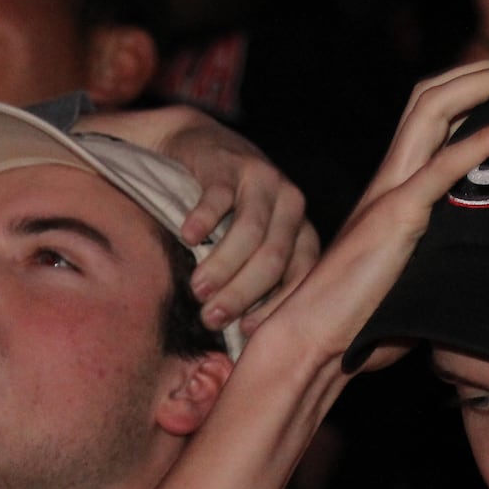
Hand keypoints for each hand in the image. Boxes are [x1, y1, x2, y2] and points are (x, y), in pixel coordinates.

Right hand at [78, 104, 319, 337]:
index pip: (301, 275)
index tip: (245, 331)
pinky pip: (219, 198)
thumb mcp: (252, 243)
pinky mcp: (230, 163)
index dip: (275, 307)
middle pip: (272, 259)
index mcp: (302, 230)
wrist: (200, 145)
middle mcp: (290, 205)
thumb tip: (244, 343)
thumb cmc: (227, 211)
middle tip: (210, 317)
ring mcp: (263, 180)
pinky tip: (186, 238)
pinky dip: (203, 222)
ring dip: (221, 266)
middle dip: (241, 294)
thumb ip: (258, 280)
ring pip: (249, 233)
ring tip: (197, 289)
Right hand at [263, 62, 488, 369]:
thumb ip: (437, 252)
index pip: (429, 115)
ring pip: (430, 109)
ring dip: (479, 86)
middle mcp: (390, 177)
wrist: (314, 336)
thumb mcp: (410, 272)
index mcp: (394, 186)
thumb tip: (476, 264)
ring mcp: (391, 191)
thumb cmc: (359, 318)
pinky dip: (481, 141)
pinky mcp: (396, 216)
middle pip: (429, 95)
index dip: (469, 91)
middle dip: (478, 73)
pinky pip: (442, 166)